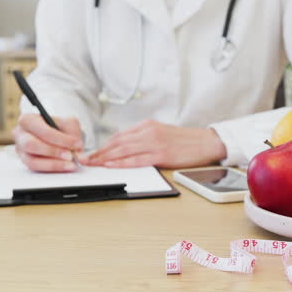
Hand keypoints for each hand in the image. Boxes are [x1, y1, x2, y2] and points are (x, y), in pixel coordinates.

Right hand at [13, 113, 83, 171]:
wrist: (52, 132)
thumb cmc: (58, 126)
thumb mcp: (68, 124)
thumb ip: (75, 136)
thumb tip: (81, 157)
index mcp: (27, 120)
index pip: (41, 130)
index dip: (59, 138)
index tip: (76, 144)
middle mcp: (20, 135)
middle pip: (31, 145)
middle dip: (53, 152)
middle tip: (70, 156)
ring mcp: (20, 150)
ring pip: (32, 161)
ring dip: (53, 164)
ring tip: (70, 165)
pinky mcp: (25, 162)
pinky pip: (36, 169)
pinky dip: (52, 169)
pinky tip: (64, 167)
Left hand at [82, 120, 227, 168]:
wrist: (206, 142)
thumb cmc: (185, 141)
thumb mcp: (162, 133)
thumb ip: (144, 138)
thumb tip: (125, 148)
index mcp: (147, 125)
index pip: (119, 135)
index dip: (103, 145)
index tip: (91, 152)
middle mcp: (149, 131)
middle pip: (117, 142)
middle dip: (99, 152)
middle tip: (84, 159)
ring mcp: (155, 142)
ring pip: (123, 149)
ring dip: (105, 157)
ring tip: (92, 163)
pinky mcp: (162, 154)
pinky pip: (136, 159)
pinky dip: (121, 162)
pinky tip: (111, 165)